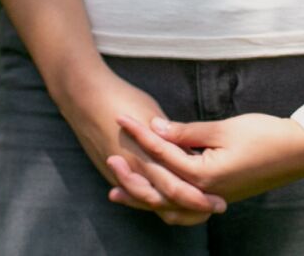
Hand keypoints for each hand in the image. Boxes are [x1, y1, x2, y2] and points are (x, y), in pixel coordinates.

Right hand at [51, 67, 227, 224]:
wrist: (84, 95)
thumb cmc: (122, 98)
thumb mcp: (153, 114)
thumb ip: (171, 137)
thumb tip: (192, 153)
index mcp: (146, 155)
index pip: (177, 185)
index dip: (198, 196)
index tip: (219, 199)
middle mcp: (133, 170)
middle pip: (166, 198)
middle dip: (192, 205)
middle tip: (215, 207)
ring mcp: (120, 174)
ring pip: (151, 201)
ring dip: (174, 206)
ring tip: (196, 208)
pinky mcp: (112, 173)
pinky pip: (136, 195)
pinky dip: (154, 201)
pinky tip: (167, 202)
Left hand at [106, 111, 303, 211]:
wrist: (298, 152)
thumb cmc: (265, 135)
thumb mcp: (224, 128)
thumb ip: (187, 132)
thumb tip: (156, 129)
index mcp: (204, 176)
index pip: (162, 154)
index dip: (140, 134)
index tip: (121, 117)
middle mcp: (204, 194)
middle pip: (157, 188)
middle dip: (132, 172)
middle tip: (108, 157)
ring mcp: (211, 201)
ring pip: (167, 206)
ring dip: (141, 197)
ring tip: (118, 190)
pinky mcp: (217, 199)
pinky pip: (183, 210)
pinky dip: (164, 205)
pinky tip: (154, 197)